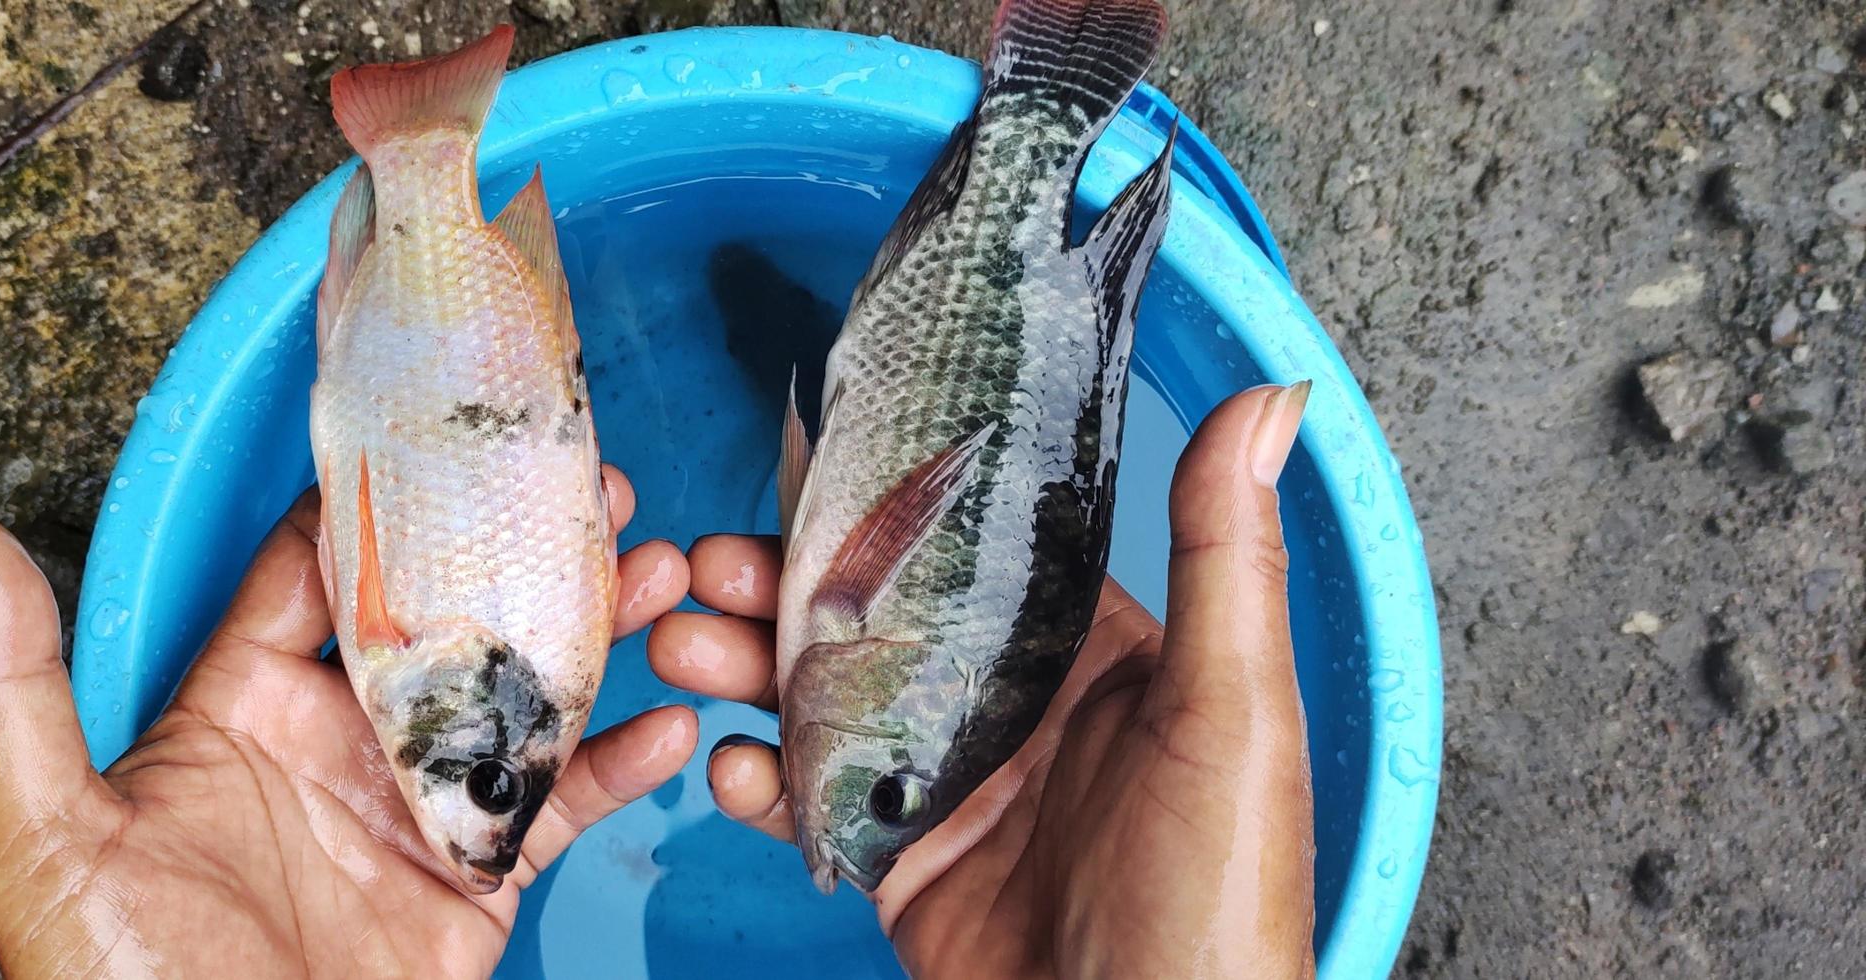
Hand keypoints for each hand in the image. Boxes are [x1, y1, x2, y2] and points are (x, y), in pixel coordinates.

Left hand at [0, 466, 693, 977]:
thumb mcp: (41, 837)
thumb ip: (6, 685)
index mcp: (236, 708)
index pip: (317, 566)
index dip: (384, 491)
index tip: (453, 419)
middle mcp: (332, 742)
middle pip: (441, 613)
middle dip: (518, 543)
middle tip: (591, 480)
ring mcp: (410, 810)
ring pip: (516, 693)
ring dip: (590, 631)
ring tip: (659, 571)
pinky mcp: (472, 884)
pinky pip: (558, 809)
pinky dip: (619, 766)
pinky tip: (672, 723)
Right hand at [648, 385, 1317, 977]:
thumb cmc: (1221, 898)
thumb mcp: (1232, 711)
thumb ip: (1225, 556)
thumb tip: (1271, 401)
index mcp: (1096, 657)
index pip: (975, 551)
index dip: (889, 507)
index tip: (811, 466)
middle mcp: (1015, 710)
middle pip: (879, 620)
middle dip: (787, 587)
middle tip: (712, 563)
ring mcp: (951, 788)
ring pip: (828, 702)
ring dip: (749, 668)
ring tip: (686, 644)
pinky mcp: (904, 865)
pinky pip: (815, 804)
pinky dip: (761, 782)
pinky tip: (729, 763)